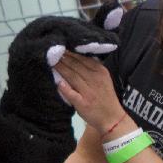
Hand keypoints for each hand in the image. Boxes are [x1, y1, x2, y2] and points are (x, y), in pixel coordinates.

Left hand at [0, 15, 117, 137]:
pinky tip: (57, 82)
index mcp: (99, 71)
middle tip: (49, 49)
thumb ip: (91, 67)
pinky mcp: (83, 103)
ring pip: (72, 76)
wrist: (112, 118)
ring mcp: (88, 92)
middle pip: (75, 65)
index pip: (82, 58)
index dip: (69, 51)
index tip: (58, 44)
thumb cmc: (105, 97)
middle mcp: (94, 79)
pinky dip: (64, 88)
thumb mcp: (102, 78)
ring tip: (49, 60)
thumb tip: (74, 54)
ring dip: (60, 68)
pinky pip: (72, 94)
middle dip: (62, 57)